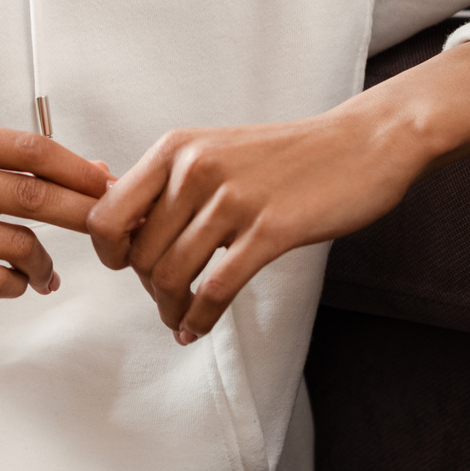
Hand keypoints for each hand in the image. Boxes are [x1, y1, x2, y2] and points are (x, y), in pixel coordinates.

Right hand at [0, 117, 110, 319]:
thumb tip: (98, 171)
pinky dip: (19, 284)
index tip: (107, 187)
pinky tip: (21, 283)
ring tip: (46, 271)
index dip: (76, 169)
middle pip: (29, 193)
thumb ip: (21, 169)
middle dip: (80, 213)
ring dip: (44, 262)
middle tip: (106, 228)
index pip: (27, 148)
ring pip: (16, 243)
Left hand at [84, 109, 423, 343]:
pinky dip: (200, 319)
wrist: (362, 142)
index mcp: (176, 148)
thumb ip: (169, 183)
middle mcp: (196, 169)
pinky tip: (199, 328)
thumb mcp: (216, 151)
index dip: (110, 252)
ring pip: (172, 276)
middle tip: (167, 301)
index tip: (129, 267)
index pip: (107, 214)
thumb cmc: (288, 155)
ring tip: (180, 321)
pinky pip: (216, 289)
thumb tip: (120, 227)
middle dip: (148, 289)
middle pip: (140, 255)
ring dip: (170, 310)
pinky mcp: (271, 229)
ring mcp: (234, 199)